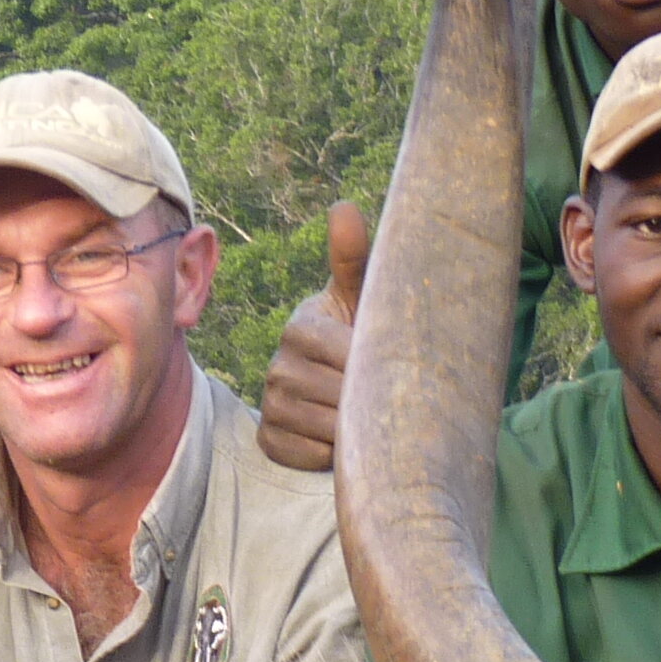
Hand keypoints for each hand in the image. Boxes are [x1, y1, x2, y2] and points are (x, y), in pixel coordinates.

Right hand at [257, 200, 371, 474]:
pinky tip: (342, 437)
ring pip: (324, 428)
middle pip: (336, 396)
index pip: (342, 354)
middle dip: (366, 400)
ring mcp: (270, 404)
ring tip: (366, 415)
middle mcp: (277, 365)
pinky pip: (308, 455)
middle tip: (384, 396)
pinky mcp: (269, 440)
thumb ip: (355, 258)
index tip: (391, 367)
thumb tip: (343, 207)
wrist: (341, 384)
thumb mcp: (363, 298)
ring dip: (353, 428)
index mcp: (300, 327)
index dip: (372, 366)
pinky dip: (330, 453)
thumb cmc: (361, 333)